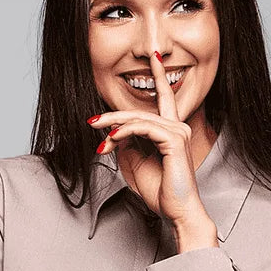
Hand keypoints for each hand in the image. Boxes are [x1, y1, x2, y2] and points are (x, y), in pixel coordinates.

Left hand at [89, 50, 209, 225]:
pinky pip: (143, 128)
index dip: (159, 76)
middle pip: (140, 110)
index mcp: (172, 131)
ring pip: (138, 118)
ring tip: (99, 139)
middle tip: (91, 121)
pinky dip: (124, 132)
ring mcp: (179, 132)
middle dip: (113, 115)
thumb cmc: (161, 192)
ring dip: (114, 127)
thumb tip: (114, 132)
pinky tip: (112, 140)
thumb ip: (127, 144)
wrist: (176, 212)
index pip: (165, 98)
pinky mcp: (175, 141)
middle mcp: (178, 127)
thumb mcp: (135, 163)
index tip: (155, 58)